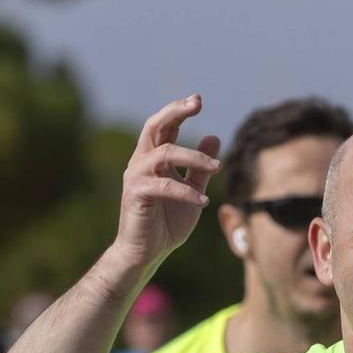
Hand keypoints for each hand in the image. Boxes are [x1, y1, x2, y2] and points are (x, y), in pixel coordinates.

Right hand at [112, 94, 221, 269]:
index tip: (198, 100)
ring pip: (163, 153)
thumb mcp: (192, 191)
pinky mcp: (135, 195)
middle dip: (175, 111)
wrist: (147, 253)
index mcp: (153, 158)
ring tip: (217, 168)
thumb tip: (214, 136)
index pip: (164, 126)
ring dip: (194, 157)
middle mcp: (141, 162)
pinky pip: (163, 185)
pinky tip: (204, 200)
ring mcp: (136, 177)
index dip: (178, 110)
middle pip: (154, 126)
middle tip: (197, 103)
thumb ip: (200, 168)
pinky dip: (186, 191)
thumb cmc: (167, 223)